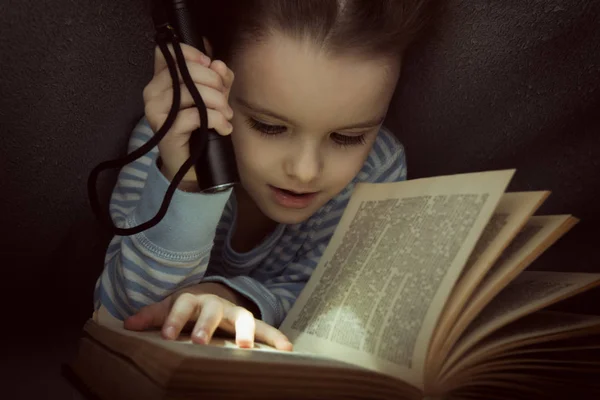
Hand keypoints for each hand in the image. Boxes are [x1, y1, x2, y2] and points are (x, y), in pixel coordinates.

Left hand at [123, 283, 292, 350]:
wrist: (213, 297)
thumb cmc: (187, 308)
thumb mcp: (169, 309)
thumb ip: (152, 316)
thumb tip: (127, 324)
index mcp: (193, 300)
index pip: (182, 306)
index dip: (175, 319)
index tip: (168, 336)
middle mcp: (216, 304)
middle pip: (212, 310)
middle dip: (206, 325)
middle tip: (200, 342)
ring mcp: (235, 313)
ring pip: (243, 317)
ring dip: (244, 331)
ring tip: (244, 348)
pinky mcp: (251, 324)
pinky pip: (265, 329)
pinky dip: (276, 337)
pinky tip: (287, 349)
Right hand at [143, 40, 234, 182]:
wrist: (192, 166)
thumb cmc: (200, 129)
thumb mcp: (213, 99)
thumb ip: (218, 79)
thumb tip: (218, 64)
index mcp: (161, 80)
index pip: (168, 52)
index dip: (192, 54)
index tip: (210, 65)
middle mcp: (153, 93)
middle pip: (185, 71)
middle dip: (214, 82)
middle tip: (224, 99)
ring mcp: (156, 112)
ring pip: (191, 92)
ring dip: (218, 102)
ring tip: (226, 115)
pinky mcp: (166, 131)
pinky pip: (196, 115)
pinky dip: (216, 120)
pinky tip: (224, 128)